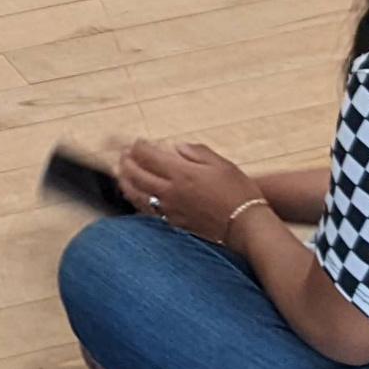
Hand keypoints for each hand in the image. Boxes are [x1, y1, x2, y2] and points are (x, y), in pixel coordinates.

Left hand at [115, 138, 265, 243]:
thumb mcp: (221, 164)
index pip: (149, 156)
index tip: (137, 142)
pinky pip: (147, 211)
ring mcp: (170, 210)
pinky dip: (136, 200)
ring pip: (137, 195)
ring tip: (122, 174)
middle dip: (127, 162)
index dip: (139, 147)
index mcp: (182, 173)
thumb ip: (196, 152)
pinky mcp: (174, 224)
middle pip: (137, 175)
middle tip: (124, 155)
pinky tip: (135, 196)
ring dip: (125, 182)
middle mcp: (171, 192)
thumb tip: (176, 147)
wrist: (247, 226)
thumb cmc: (239, 192)